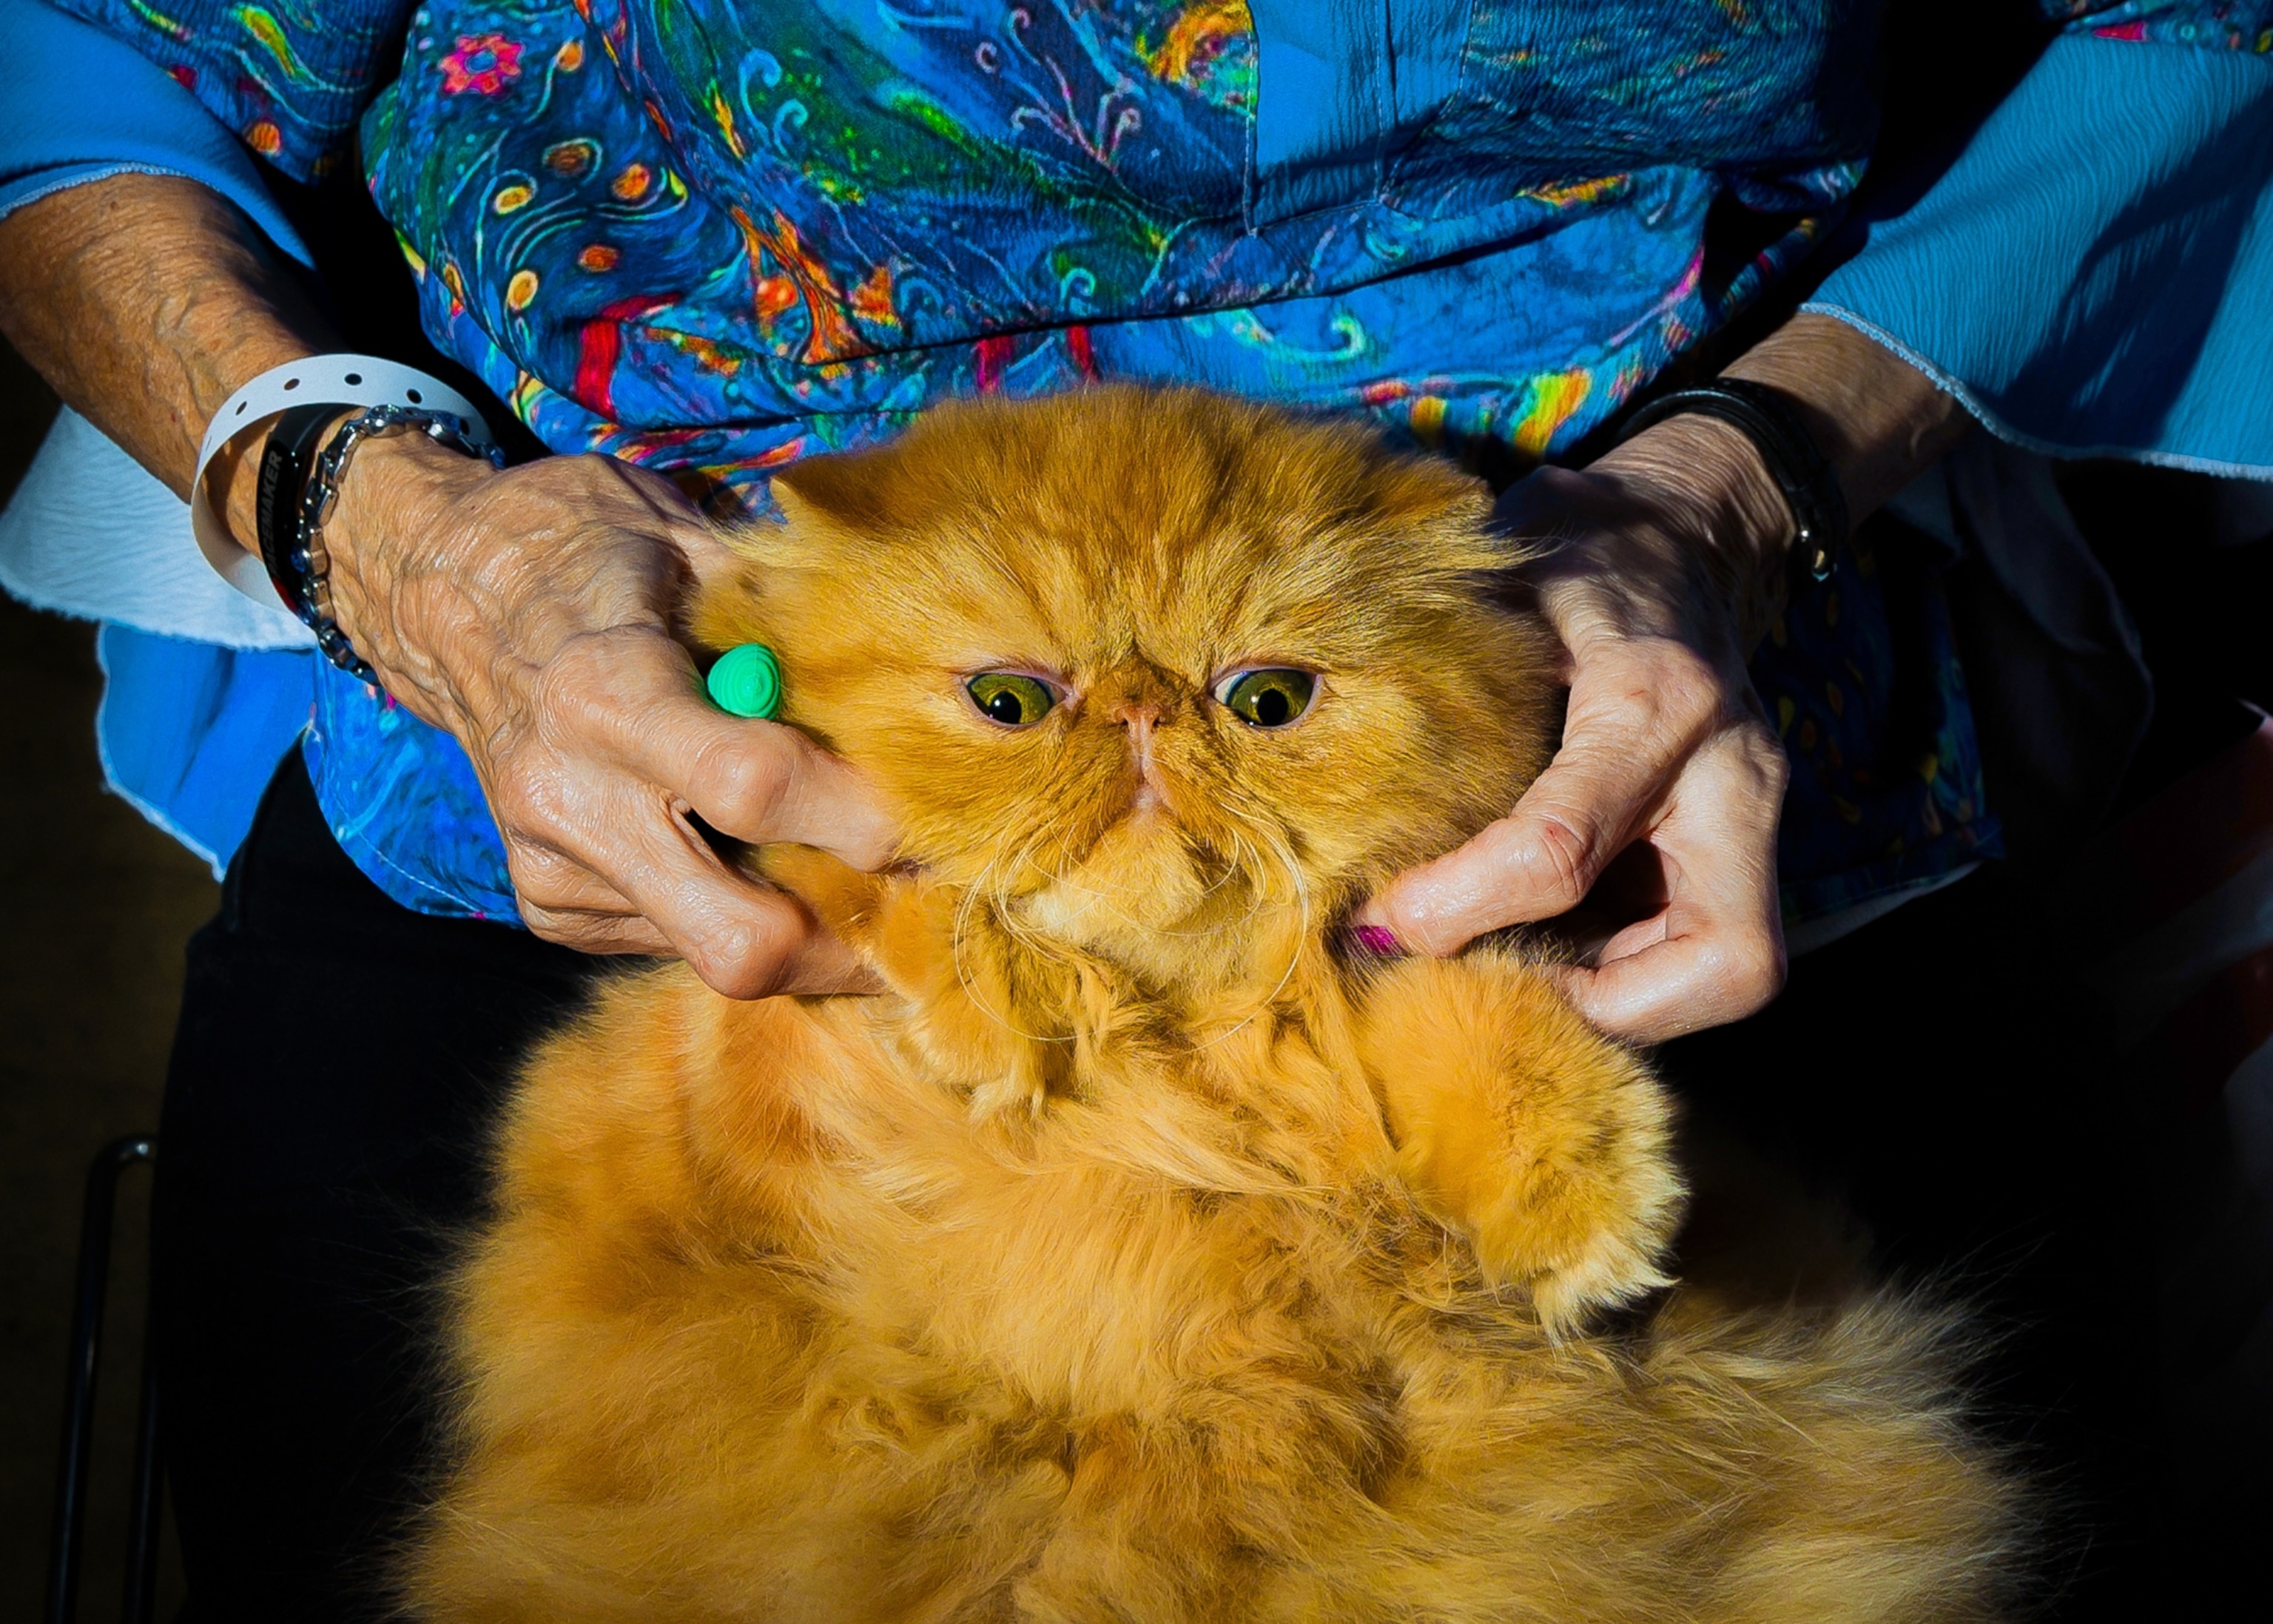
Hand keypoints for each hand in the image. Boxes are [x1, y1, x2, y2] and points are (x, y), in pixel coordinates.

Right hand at [320, 434, 897, 996]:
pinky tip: (743, 842)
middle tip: (920, 902)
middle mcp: (565, 793)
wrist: (444, 586)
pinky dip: (736, 904)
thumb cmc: (590, 543)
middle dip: (850, 940)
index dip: (860, 814)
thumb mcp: (694, 540)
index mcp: (604, 689)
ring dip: (804, 924)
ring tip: (841, 857)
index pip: (755, 788)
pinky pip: (678, 941)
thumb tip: (938, 676)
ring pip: (718, 954)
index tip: (931, 807)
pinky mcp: (548, 905)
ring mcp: (550, 863)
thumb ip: (796, 618)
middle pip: (741, 940)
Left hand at [1356, 415, 1792, 1043]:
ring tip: (1503, 963)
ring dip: (1611, 1000)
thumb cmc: (1572, 550)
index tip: (1382, 917)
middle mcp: (1730, 776)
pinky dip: (1618, 970)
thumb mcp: (1491, 580)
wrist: (1683, 528)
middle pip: (1724, 962)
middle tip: (1488, 982)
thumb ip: (1418, 676)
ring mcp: (1749, 821)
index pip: (1556, 850)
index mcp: (1653, 696)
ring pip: (1727, 974)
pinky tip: (1538, 935)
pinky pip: (1699, 953)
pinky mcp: (1741, 850)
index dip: (1456, 906)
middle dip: (1601, 1006)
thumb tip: (1289, 754)